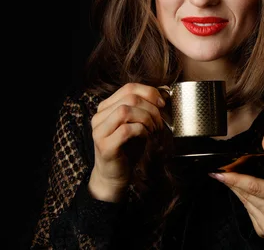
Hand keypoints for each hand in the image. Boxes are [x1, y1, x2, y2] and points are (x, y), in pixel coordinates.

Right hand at [88, 83, 165, 201]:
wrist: (114, 175)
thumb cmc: (128, 148)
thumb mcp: (137, 123)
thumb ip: (145, 107)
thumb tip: (164, 92)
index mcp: (106, 107)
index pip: (129, 88)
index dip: (149, 92)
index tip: (162, 104)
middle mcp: (99, 116)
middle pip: (129, 98)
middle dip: (151, 108)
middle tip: (159, 122)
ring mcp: (100, 131)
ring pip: (126, 111)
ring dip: (146, 119)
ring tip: (154, 130)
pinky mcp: (105, 145)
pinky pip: (126, 129)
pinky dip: (142, 131)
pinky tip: (146, 137)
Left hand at [209, 136, 263, 249]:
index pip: (254, 186)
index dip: (234, 179)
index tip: (219, 173)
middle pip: (246, 193)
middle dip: (232, 180)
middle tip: (222, 169)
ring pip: (244, 202)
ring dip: (238, 189)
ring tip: (234, 178)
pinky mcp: (262, 232)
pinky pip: (248, 211)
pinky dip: (247, 200)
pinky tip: (252, 194)